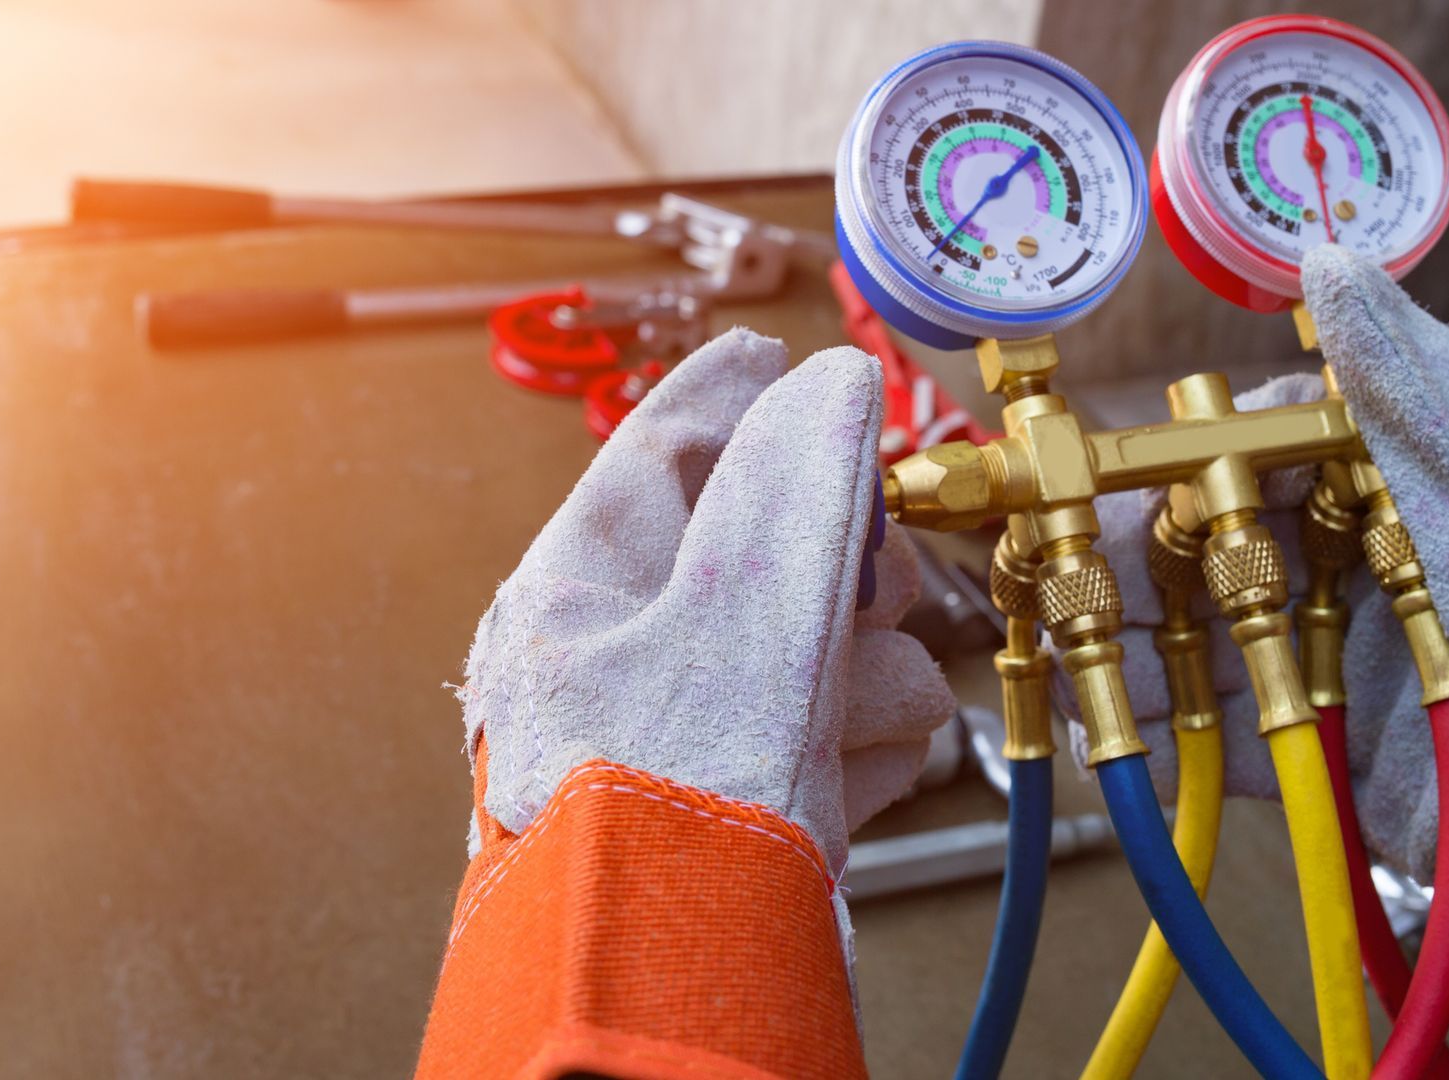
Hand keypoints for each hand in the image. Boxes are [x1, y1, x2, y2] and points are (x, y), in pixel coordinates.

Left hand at [462, 329, 954, 873]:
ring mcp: (685, 731)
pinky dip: (853, 751)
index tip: (772, 353)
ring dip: (859, 672)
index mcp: (579, 591)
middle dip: (836, 561)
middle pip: (760, 545)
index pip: (659, 450)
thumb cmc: (653, 824)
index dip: (730, 392)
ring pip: (813, 642)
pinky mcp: (742, 798)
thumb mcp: (736, 618)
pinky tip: (842, 780)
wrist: (675, 996)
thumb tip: (828, 389)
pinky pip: (828, 732)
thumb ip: (797, 489)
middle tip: (868, 568)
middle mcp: (622, 656)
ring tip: (850, 713)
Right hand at [1080, 245, 1448, 1013]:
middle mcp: (1328, 568)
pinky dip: (1144, 727)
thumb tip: (1324, 257)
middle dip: (1112, 544)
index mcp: (1361, 491)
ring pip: (1184, 635)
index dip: (1170, 454)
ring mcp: (1307, 658)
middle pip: (1193, 548)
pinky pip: (1205, 732)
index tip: (1100, 454)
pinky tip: (1079, 716)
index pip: (1239, 456)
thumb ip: (1393, 356)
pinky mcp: (1300, 744)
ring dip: (1113, 632)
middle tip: (1042, 544)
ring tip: (1040, 627)